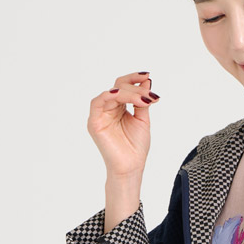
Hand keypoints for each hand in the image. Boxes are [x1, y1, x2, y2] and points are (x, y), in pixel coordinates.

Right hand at [86, 72, 157, 222]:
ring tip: (142, 99)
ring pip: (111, 93)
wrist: (131, 167)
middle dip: (135, 88)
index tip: (148, 77)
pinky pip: (97, 103)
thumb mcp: (142, 119)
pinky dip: (108, 96)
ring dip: (127, 93)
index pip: (124, 86)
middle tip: (149, 94)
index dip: (134, 79)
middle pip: (118, 87)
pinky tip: (121, 95)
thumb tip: (146, 82)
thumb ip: (142, 100)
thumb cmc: (135, 147)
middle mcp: (108, 109)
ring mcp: (100, 115)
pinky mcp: (94, 122)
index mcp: (118, 108)